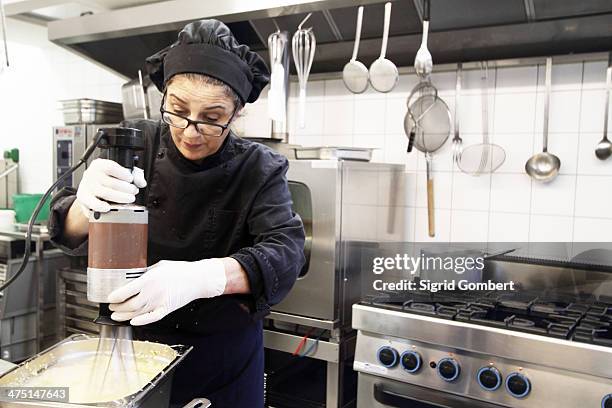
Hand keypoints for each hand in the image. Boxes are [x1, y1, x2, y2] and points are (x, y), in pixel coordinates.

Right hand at [76, 158, 146, 213]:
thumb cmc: (108, 179)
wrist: (91, 188)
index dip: (123, 174)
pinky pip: (92, 203)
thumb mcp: (120, 173)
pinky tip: (108, 207)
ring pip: (104, 193)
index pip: (111, 167)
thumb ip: (134, 175)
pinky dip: (100, 206)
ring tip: (129, 199)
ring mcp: (86, 186)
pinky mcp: (83, 198)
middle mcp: (91, 174)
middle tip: (134, 192)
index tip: (130, 179)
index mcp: (99, 165)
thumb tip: (141, 182)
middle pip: (110, 182)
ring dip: (119, 197)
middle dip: (126, 188)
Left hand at [107, 259, 226, 325]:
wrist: (198, 279)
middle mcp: (152, 293)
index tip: (109, 298)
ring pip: (137, 314)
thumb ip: (145, 272)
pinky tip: (133, 322)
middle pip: (128, 305)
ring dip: (124, 316)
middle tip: (112, 307)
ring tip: (116, 316)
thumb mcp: (160, 265)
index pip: (125, 291)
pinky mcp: (166, 309)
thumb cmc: (180, 270)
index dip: (114, 297)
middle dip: (117, 308)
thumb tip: (134, 277)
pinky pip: (151, 318)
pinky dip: (141, 322)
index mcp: (148, 279)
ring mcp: (159, 303)